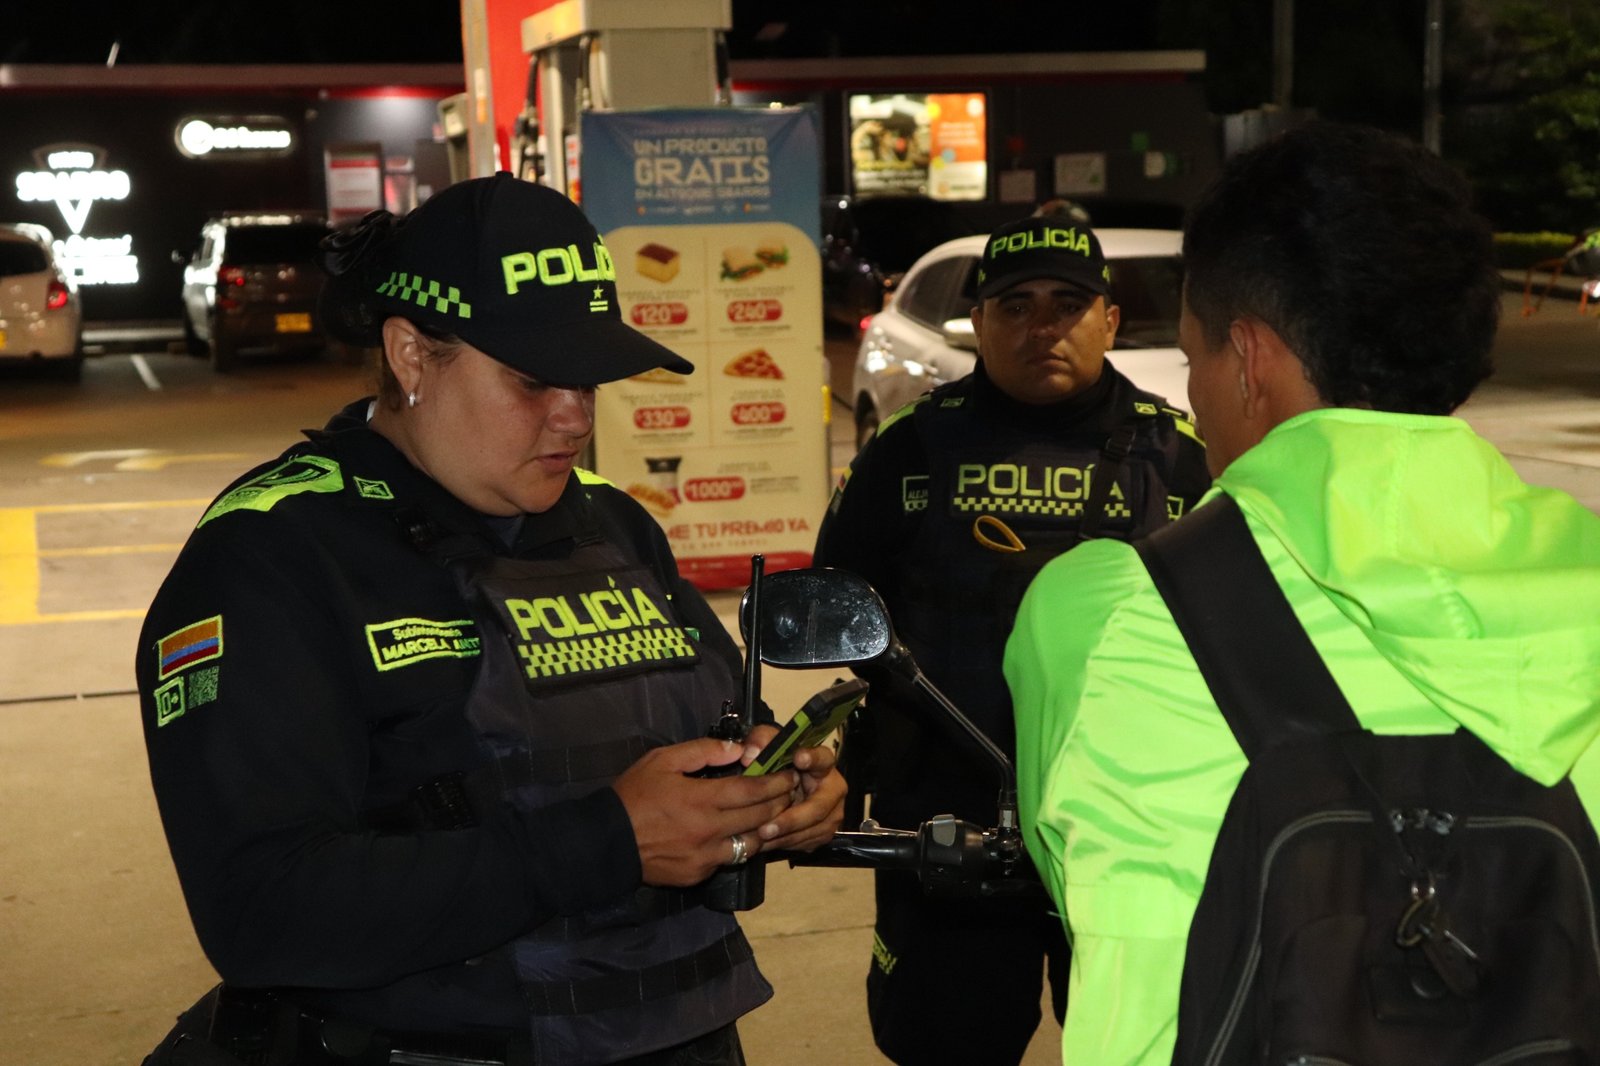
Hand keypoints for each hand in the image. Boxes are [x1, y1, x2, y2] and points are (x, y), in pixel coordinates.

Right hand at [611, 737, 796, 886]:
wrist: (608, 841)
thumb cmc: (634, 796)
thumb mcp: (662, 761)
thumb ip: (702, 752)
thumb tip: (737, 750)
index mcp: (701, 799)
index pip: (752, 791)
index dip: (775, 782)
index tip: (789, 774)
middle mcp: (709, 831)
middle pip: (759, 818)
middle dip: (779, 803)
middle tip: (788, 791)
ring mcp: (706, 856)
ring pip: (751, 844)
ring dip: (764, 828)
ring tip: (770, 815)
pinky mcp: (699, 874)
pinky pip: (729, 859)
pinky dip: (738, 846)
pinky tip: (739, 834)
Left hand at [740, 725, 846, 852]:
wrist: (783, 789)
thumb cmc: (778, 764)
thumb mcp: (768, 745)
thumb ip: (760, 741)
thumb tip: (750, 755)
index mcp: (824, 763)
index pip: (823, 758)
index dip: (813, 759)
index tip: (798, 758)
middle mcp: (834, 788)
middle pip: (819, 807)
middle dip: (792, 819)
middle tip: (765, 828)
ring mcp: (833, 813)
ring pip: (813, 830)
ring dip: (786, 836)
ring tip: (760, 838)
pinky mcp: (825, 832)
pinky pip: (808, 842)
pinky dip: (787, 844)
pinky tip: (767, 843)